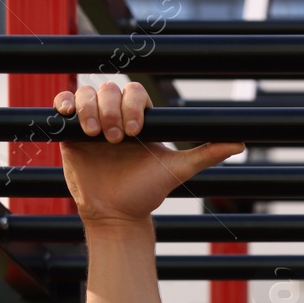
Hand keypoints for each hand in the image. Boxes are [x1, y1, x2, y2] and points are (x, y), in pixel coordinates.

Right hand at [53, 81, 244, 226]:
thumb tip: (240, 143)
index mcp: (140, 119)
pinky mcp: (70, 132)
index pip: (135, 93)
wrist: (116, 214)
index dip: (133, 105)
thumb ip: (205, 154)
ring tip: (95, 134)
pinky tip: (69, 116)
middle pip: (110, 89)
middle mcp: (115, 116)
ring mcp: (91, 121)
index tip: (137, 132)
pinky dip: (65, 103)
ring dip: (89, 108)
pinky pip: (64, 104)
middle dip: (112, 110)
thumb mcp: (177, 170)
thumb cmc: (146, 192)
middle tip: (117, 139)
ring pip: (86, 92)